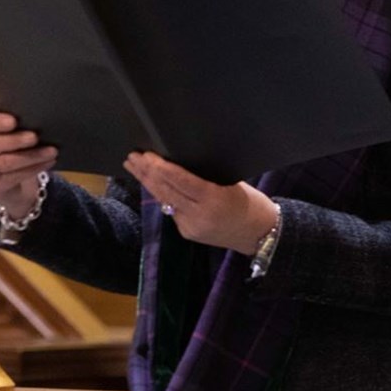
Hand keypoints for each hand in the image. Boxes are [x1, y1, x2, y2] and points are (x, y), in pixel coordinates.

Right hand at [0, 112, 56, 218]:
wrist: (1, 184)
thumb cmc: (3, 152)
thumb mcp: (0, 137)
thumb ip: (8, 129)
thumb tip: (31, 120)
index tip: (14, 121)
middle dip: (16, 141)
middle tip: (35, 137)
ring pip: (5, 163)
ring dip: (31, 156)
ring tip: (50, 151)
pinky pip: (12, 177)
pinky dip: (32, 169)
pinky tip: (47, 162)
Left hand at [123, 151, 277, 254]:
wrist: (259, 235)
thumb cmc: (250, 202)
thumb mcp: (231, 184)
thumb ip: (205, 178)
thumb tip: (178, 163)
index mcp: (214, 199)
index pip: (180, 181)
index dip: (160, 168)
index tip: (146, 155)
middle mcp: (199, 215)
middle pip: (166, 191)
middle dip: (146, 173)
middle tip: (131, 156)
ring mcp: (191, 226)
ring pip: (164, 201)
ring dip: (148, 183)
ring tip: (133, 166)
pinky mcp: (188, 233)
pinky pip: (172, 210)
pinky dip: (162, 195)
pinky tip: (151, 183)